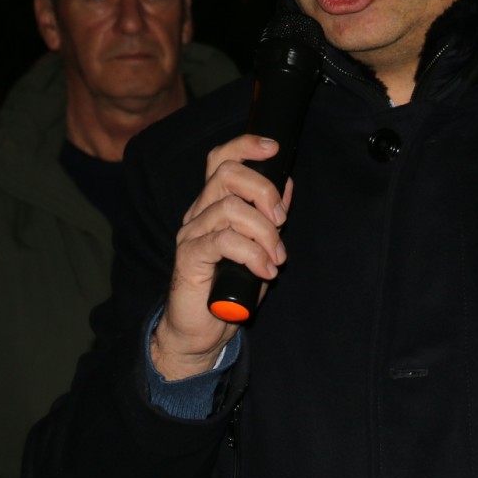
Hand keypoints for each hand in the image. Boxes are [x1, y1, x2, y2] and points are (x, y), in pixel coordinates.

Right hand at [152, 134, 290, 378]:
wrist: (201, 331)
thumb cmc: (230, 290)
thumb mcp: (259, 248)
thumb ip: (270, 217)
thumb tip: (288, 184)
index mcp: (214, 205)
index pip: (222, 160)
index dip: (246, 146)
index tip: (275, 148)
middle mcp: (199, 213)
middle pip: (227, 174)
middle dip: (264, 191)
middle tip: (282, 220)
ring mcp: (192, 234)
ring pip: (230, 208)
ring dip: (264, 232)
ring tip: (276, 258)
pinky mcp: (189, 257)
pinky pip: (224, 241)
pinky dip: (253, 253)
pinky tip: (265, 270)